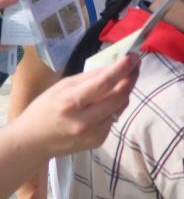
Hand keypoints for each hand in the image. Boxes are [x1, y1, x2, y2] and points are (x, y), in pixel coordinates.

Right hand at [14, 53, 139, 156]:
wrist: (33, 142)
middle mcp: (83, 121)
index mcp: (69, 103)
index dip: (121, 69)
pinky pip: (114, 118)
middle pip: (119, 96)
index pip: (103, 84)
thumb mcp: (61, 87)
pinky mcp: (99, 141)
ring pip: (120, 107)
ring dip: (124, 92)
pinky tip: (105, 103)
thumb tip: (115, 67)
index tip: (133, 57)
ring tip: (122, 80)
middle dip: (130, 78)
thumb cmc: (45, 109)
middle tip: (135, 66)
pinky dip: (114, 107)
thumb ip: (89, 77)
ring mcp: (93, 134)